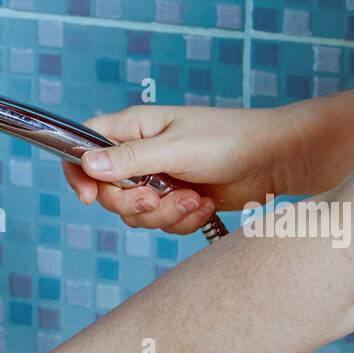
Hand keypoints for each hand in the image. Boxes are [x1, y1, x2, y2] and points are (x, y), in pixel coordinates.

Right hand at [63, 104, 297, 232]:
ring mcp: (156, 179)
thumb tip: (87, 164)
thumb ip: (130, 159)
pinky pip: (160, 223)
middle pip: (107, 192)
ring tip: (195, 199)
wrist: (275, 160)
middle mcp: (139, 154)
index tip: (91, 197)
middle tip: (159, 198)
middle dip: (133, 204)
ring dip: (164, 214)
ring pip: (134, 214)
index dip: (79, 173)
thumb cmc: (230, 140)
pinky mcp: (174, 201)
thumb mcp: (176, 148)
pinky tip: (204, 206)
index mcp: (133, 129)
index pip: (83, 145)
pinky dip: (181, 221)